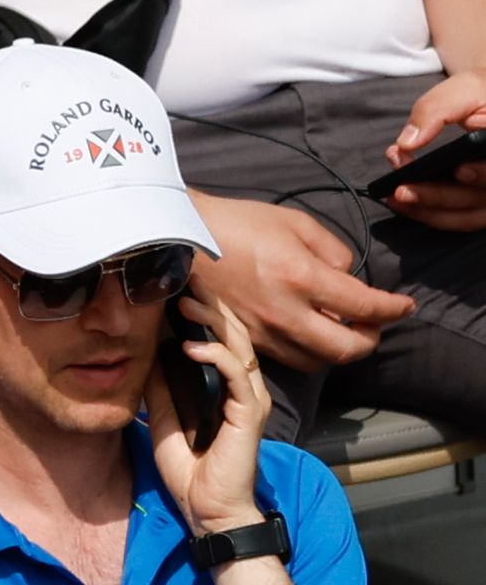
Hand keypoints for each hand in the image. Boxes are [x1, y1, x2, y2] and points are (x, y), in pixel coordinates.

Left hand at [145, 287, 273, 532]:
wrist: (207, 509)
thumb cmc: (190, 469)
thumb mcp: (163, 418)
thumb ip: (160, 387)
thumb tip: (146, 353)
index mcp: (226, 388)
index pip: (221, 340)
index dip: (203, 314)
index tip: (177, 291)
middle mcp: (243, 390)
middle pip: (235, 335)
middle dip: (210, 307)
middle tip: (183, 286)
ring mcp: (249, 400)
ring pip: (241, 347)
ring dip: (214, 322)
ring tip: (188, 304)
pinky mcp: (249, 415)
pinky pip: (239, 374)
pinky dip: (217, 355)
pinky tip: (194, 345)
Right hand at [195, 191, 409, 369]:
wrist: (179, 237)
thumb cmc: (237, 223)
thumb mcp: (296, 223)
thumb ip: (334, 252)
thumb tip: (347, 279)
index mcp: (302, 278)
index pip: (365, 307)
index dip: (394, 309)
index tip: (404, 306)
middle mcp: (285, 313)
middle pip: (347, 349)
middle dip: (371, 338)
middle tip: (374, 323)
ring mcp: (263, 331)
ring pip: (318, 361)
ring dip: (338, 349)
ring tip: (340, 328)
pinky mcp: (244, 339)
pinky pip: (288, 357)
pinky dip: (308, 349)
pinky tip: (307, 330)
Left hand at [384, 72, 485, 229]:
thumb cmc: (478, 95)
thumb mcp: (460, 91)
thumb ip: (436, 110)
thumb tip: (409, 143)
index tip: (460, 169)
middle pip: (484, 194)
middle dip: (442, 194)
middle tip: (403, 190)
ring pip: (473, 214)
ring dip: (433, 211)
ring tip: (396, 199)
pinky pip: (466, 218)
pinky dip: (436, 216)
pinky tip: (407, 206)